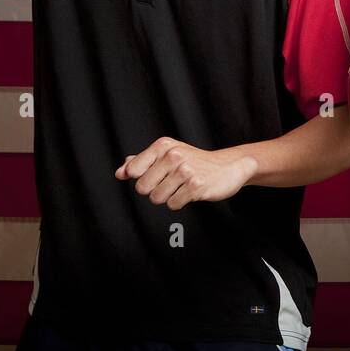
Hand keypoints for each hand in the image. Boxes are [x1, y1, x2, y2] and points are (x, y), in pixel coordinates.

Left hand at [116, 137, 256, 209]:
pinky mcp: (196, 186)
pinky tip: (191, 192)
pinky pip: (173, 204)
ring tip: (182, 187)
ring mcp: (185, 170)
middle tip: (171, 183)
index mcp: (163, 145)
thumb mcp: (168, 154)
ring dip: (168, 197)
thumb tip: (120, 172)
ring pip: (156, 198)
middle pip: (142, 188)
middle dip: (154, 190)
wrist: (230, 166)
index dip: (141, 178)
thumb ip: (142, 162)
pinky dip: (180, 202)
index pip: (133, 171)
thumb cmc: (195, 161)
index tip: (156, 175)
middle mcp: (173, 155)